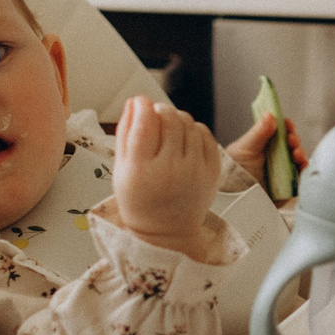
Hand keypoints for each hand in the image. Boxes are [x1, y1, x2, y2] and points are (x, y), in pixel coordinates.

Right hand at [112, 97, 220, 254]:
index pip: (144, 123)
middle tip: (154, 115)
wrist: (166, 231)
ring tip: (169, 129)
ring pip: (188, 123)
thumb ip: (125, 134)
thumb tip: (134, 103)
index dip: (141, 106)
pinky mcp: (212, 172)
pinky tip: (185, 139)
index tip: (140, 103)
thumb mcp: (121, 170)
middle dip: (160, 110)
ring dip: (177, 118)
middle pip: (169, 118)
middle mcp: (170, 170)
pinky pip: (206, 134)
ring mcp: (195, 171)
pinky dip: (194, 129)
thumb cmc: (140, 201)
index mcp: (142, 170)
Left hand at [223, 111, 307, 195]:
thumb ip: (259, 132)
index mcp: (264, 145)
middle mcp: (275, 157)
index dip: (286, 127)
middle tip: (291, 140)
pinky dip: (304, 171)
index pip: (280, 132)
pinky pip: (300, 178)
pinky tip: (302, 166)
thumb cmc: (234, 171)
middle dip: (294, 140)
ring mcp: (282, 171)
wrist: (233, 196)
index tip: (287, 124)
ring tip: (296, 154)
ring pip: (298, 160)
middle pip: (291, 145)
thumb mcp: (245, 148)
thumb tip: (270, 114)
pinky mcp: (287, 187)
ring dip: (301, 154)